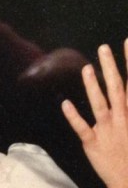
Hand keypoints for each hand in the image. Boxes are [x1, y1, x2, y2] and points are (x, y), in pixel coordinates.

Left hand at [62, 40, 127, 187]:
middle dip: (111, 67)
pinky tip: (65, 103)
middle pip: (118, 89)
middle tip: (103, 47)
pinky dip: (74, 116)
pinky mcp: (93, 144)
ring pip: (100, 104)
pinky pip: (82, 128)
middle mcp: (124, 119)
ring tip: (86, 68)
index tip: (127, 44)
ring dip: (93, 86)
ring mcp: (108, 131)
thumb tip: (127, 92)